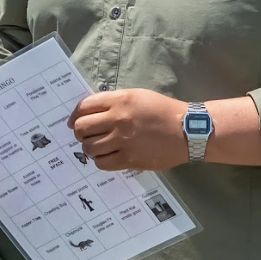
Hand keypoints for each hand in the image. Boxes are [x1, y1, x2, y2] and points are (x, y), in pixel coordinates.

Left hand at [68, 88, 187, 170]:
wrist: (186, 130)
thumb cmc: (161, 110)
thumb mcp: (136, 96)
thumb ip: (113, 102)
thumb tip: (90, 113)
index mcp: (120, 100)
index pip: (84, 107)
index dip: (75, 115)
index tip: (74, 121)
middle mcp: (118, 119)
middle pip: (82, 128)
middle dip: (79, 132)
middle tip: (85, 135)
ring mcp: (123, 141)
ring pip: (89, 148)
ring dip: (89, 147)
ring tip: (97, 146)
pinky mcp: (129, 159)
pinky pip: (102, 163)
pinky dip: (99, 160)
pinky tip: (106, 155)